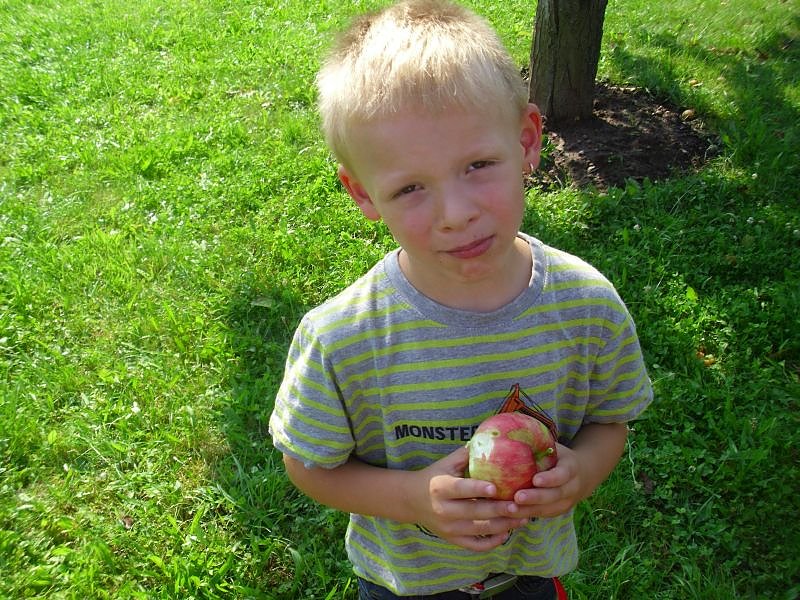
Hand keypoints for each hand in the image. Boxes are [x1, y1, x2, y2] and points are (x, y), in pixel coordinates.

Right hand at [408, 446, 529, 550]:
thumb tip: (492, 439)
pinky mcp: (453, 539)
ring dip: (503, 526)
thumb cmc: (434, 477)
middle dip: (498, 510)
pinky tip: (507, 533)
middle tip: (518, 505)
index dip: (478, 489)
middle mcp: (444, 510)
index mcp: (441, 488)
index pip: (461, 489)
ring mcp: (449, 528)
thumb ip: (467, 454)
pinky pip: (475, 545)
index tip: (496, 487)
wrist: (411, 500)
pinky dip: (492, 542)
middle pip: (475, 512)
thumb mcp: (446, 463)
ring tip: (521, 518)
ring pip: (479, 530)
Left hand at [512, 423, 628, 517]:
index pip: (562, 475)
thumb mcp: (555, 446)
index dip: (550, 479)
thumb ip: (538, 442)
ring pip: (548, 509)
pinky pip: (542, 516)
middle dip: (536, 498)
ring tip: (509, 509)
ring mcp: (566, 502)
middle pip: (554, 496)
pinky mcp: (557, 512)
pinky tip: (510, 515)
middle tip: (517, 498)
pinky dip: (527, 515)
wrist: (583, 474)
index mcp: (572, 469)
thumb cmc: (560, 456)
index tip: (535, 479)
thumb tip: (508, 430)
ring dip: (528, 510)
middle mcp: (572, 488)